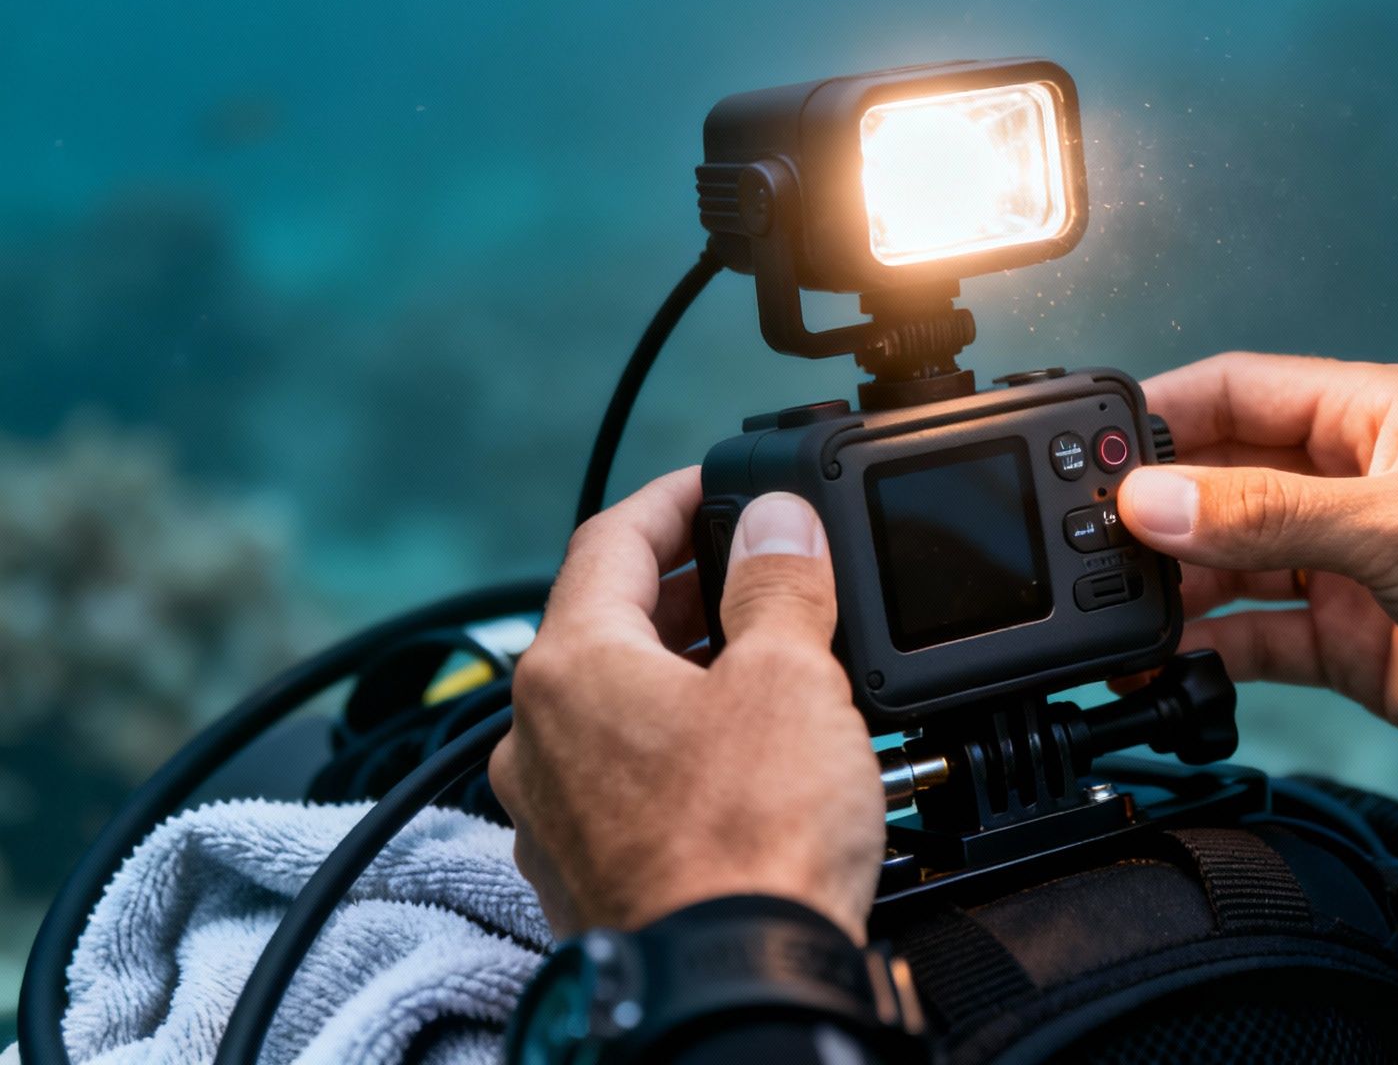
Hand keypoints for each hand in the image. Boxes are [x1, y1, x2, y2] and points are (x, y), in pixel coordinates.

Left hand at [489, 471, 883, 940]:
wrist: (732, 988)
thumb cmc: (750, 840)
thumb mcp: (789, 678)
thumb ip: (778, 583)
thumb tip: (775, 522)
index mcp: (568, 666)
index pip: (610, 538)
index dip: (675, 497)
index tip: (719, 482)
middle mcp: (534, 736)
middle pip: (607, 622)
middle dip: (689, 588)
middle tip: (760, 571)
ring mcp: (549, 812)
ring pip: (612, 704)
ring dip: (683, 669)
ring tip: (767, 662)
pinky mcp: (582, 872)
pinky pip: (620, 777)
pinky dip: (674, 744)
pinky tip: (740, 758)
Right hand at [1116, 353, 1397, 794]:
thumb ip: (1267, 516)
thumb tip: (1155, 501)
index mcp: (1374, 418)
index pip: (1239, 392)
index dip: (1162, 414)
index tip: (1091, 448)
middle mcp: (1354, 486)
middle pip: (1223, 481)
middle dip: (1155, 508)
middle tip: (1083, 541)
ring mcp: (1352, 566)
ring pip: (1232, 563)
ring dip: (1174, 585)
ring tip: (1111, 609)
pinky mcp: (1356, 643)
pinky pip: (1260, 638)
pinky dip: (1210, 652)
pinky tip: (1167, 665)